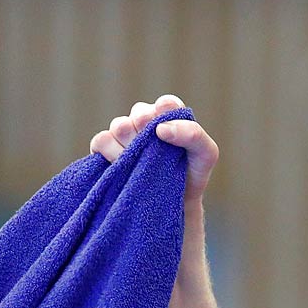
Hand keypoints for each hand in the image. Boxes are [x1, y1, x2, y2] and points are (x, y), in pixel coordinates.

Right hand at [89, 93, 218, 203]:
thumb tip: (161, 128)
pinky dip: (113, 154)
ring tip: (142, 164)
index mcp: (169, 116)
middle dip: (149, 134)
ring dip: (132, 146)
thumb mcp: (206, 154)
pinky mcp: (105, 148)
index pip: (165, 104)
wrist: (174, 203)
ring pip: (120, 125)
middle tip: (157, 154)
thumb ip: (193, 134)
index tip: (167, 135)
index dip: (166, 117)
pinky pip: (101, 141)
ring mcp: (124, 133)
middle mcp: (145, 120)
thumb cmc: (191, 174)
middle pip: (140, 113)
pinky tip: (125, 166)